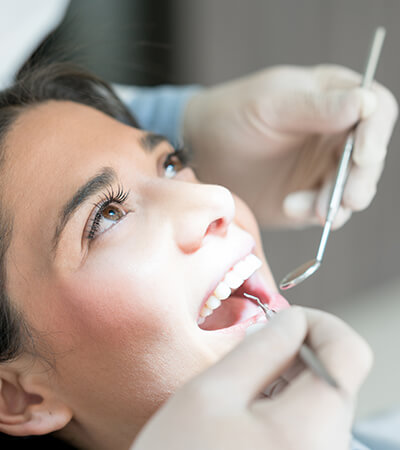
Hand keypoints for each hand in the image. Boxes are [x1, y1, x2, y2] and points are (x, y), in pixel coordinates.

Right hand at [131, 307, 371, 449]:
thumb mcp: (211, 393)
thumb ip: (260, 348)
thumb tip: (291, 319)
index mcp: (310, 429)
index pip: (349, 352)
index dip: (320, 322)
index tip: (284, 320)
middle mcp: (329, 449)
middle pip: (336, 373)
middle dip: (298, 348)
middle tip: (254, 347)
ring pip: (322, 395)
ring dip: (289, 374)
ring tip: (245, 380)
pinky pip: (311, 421)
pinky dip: (285, 400)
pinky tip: (250, 407)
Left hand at [184, 65, 397, 227]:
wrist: (203, 153)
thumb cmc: (233, 115)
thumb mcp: (271, 105)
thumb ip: (317, 107)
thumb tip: (366, 103)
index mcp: (333, 97)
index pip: (375, 110)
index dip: (375, 134)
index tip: (362, 156)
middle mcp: (335, 133)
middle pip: (370, 156)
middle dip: (361, 179)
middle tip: (348, 199)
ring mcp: (323, 167)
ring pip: (352, 188)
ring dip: (338, 202)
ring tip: (310, 209)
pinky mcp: (309, 195)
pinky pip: (326, 209)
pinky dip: (315, 213)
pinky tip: (290, 207)